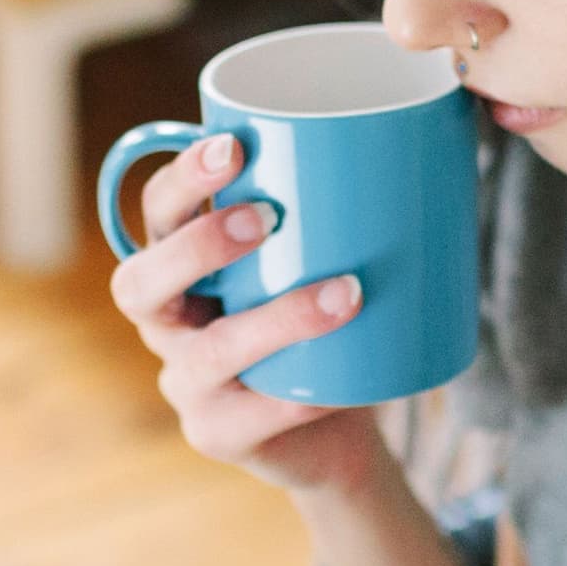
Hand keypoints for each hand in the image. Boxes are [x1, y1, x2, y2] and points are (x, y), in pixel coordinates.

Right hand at [110, 133, 388, 496]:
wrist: (333, 431)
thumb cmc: (325, 326)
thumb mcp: (318, 263)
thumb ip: (336, 210)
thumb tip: (426, 130)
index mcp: (180, 266)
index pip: (155, 214)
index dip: (181, 179)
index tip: (232, 145)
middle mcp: (166, 324)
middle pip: (140, 283)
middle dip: (197, 244)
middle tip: (267, 216)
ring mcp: (186, 385)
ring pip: (207, 353)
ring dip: (274, 320)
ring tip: (345, 294)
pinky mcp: (218, 435)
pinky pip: (251, 416)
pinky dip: (300, 397)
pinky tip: (339, 384)